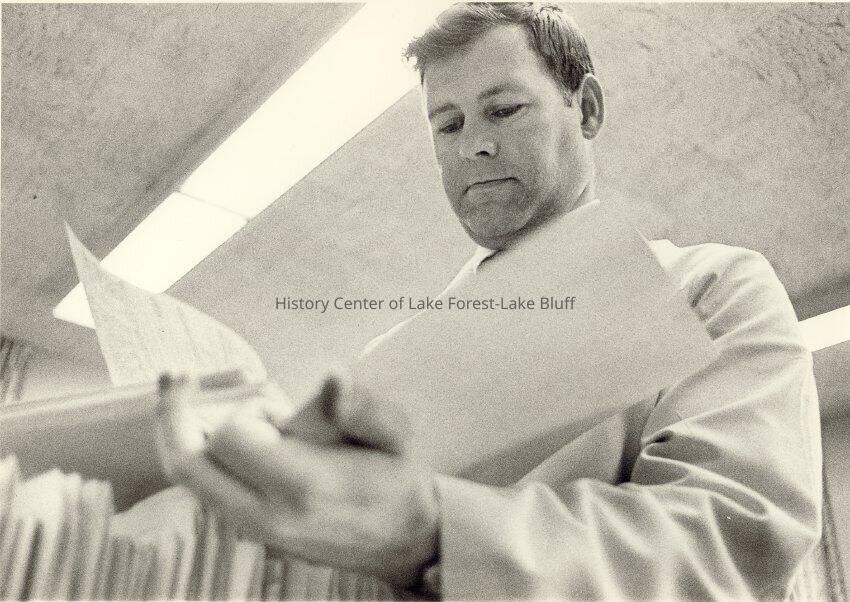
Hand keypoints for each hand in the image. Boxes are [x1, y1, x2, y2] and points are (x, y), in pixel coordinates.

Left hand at [157, 371, 439, 587]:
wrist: (402, 538)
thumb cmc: (397, 478)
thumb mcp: (394, 435)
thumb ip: (362, 406)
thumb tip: (334, 377)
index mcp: (302, 486)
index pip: (230, 438)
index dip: (249, 409)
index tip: (280, 405)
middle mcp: (267, 516)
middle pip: (187, 464)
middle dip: (178, 414)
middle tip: (177, 376)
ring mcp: (255, 531)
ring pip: (189, 480)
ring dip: (185, 434)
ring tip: (192, 398)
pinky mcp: (252, 534)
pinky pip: (205, 492)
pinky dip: (198, 456)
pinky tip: (214, 430)